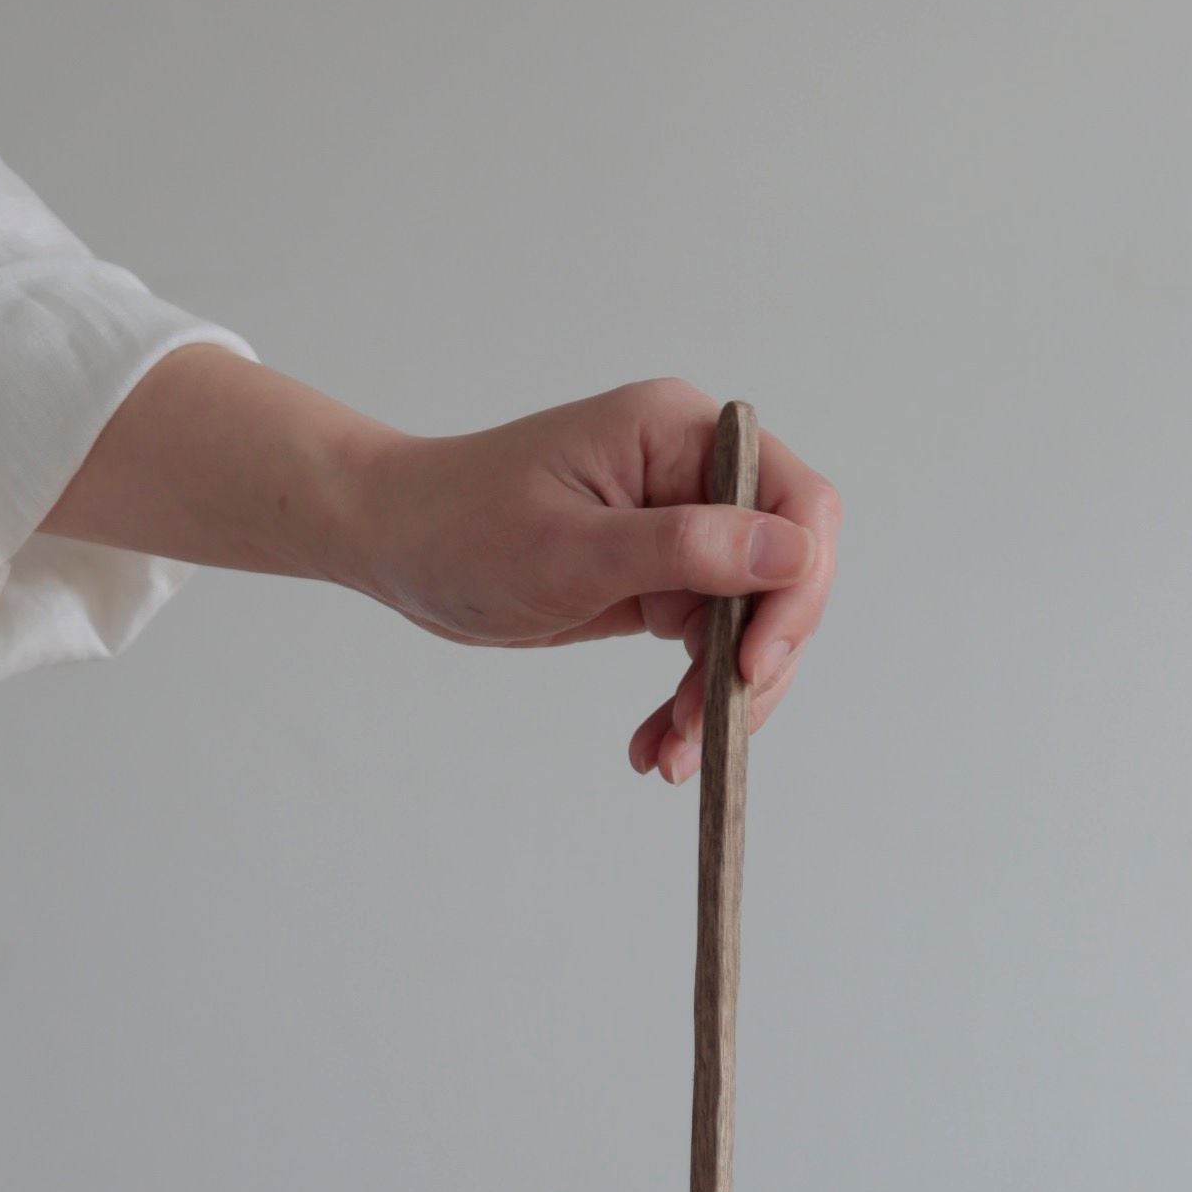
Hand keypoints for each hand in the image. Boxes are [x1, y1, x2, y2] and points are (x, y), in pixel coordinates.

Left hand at [353, 379, 839, 781]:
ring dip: (722, 698)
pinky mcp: (661, 580)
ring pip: (751, 625)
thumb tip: (792, 552)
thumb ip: (684, 550)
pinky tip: (657, 745)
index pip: (797, 502)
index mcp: (682, 435)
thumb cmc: (462, 527)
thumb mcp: (571, 548)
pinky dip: (690, 700)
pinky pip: (705, 648)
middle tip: (706, 732)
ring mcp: (682, 530)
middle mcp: (696, 475)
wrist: (394, 544)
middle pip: (785, 575)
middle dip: (754, 664)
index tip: (753, 664)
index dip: (796, 587)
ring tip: (672, 757)